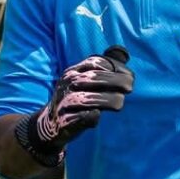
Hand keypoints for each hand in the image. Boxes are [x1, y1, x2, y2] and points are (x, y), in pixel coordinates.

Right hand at [15, 45, 133, 165]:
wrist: (49, 124)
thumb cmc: (76, 99)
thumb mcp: (85, 81)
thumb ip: (103, 70)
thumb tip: (124, 54)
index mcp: (74, 71)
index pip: (96, 62)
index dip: (116, 67)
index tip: (129, 76)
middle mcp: (67, 83)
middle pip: (94, 77)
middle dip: (116, 81)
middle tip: (130, 88)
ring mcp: (64, 102)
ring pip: (88, 98)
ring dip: (108, 100)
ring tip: (118, 104)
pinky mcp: (64, 121)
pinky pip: (82, 117)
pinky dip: (92, 116)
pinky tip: (97, 115)